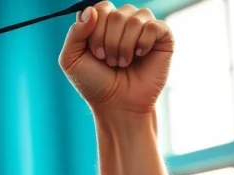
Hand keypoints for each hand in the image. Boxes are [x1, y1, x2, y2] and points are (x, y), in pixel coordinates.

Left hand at [58, 2, 173, 115]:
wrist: (117, 105)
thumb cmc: (95, 84)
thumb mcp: (71, 60)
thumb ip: (74, 33)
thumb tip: (92, 11)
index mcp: (103, 23)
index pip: (100, 8)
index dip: (95, 30)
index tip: (95, 53)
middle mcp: (124, 22)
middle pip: (116, 13)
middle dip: (109, 41)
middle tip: (109, 62)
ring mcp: (144, 28)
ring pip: (135, 18)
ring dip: (124, 46)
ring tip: (122, 63)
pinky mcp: (162, 37)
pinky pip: (154, 26)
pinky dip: (143, 43)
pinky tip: (140, 56)